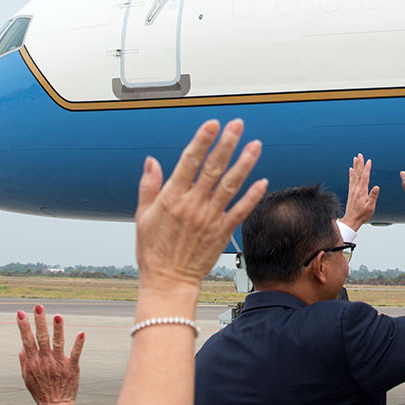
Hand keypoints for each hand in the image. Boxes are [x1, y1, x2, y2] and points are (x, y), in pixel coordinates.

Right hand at [17, 304, 83, 404]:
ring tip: (58, 316)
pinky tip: (81, 333)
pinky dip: (78, 344)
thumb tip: (22, 343)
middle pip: (42, 338)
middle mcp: (45, 361)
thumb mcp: (26, 376)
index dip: (23, 326)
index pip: (27, 340)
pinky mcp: (72, 368)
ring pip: (58, 344)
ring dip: (58, 330)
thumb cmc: (40, 391)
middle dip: (39, 322)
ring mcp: (58, 364)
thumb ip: (24, 359)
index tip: (20, 313)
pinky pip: (75, 354)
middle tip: (38, 307)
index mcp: (33, 362)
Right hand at [135, 118, 265, 296]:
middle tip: (237, 125)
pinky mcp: (222, 232)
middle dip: (227, 143)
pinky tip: (262, 181)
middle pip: (213, 167)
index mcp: (172, 197)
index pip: (189, 161)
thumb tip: (151, 160)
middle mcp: (193, 204)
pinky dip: (252, 196)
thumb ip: (149, 186)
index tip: (212, 124)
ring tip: (255, 145)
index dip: (201, 141)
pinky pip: (240, 210)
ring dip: (244, 163)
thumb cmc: (153, 250)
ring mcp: (209, 218)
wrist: (168, 281)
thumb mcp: (142, 216)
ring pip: (231, 185)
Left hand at [344, 153, 379, 229]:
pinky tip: (351, 170)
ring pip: (354, 175)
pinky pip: (351, 180)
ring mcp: (352, 190)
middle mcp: (356, 189)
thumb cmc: (362, 214)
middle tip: (360, 155)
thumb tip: (377, 187)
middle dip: (360, 164)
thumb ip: (373, 196)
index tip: (368, 161)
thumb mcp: (370, 207)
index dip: (367, 168)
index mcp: (362, 191)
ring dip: (355, 166)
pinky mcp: (351, 192)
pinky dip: (351, 174)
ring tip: (355, 159)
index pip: (365, 177)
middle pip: (358, 173)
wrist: (351, 220)